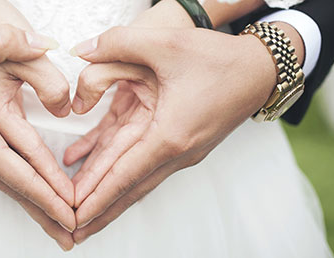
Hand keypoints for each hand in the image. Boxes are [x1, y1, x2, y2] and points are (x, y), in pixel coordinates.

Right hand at [0, 25, 74, 249]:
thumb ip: (7, 42)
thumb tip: (45, 43)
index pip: (21, 176)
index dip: (50, 195)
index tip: (73, 215)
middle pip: (17, 192)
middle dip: (47, 214)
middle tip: (74, 237)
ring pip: (9, 185)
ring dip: (35, 205)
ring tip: (57, 225)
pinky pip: (0, 175)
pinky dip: (20, 188)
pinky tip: (31, 192)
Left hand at [65, 26, 280, 242]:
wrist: (260, 70)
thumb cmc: (219, 59)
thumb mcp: (165, 42)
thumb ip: (117, 43)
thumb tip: (80, 51)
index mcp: (169, 135)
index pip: (123, 175)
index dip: (95, 198)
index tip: (73, 217)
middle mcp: (176, 152)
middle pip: (129, 190)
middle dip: (99, 212)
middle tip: (72, 232)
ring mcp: (181, 152)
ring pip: (137, 182)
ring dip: (110, 200)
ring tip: (86, 217)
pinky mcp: (181, 145)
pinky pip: (145, 166)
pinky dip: (122, 176)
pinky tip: (101, 176)